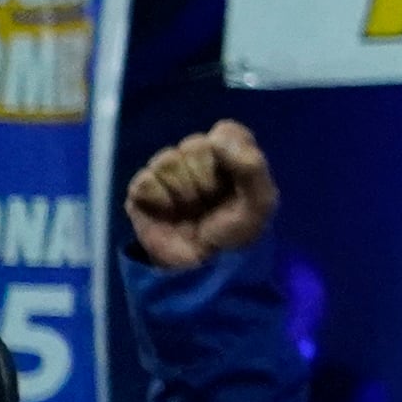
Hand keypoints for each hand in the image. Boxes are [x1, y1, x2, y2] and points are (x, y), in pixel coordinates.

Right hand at [121, 120, 278, 269]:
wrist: (205, 269)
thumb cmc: (237, 234)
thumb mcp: (259, 203)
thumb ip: (250, 166)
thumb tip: (216, 138)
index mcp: (229, 153)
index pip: (225, 131)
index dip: (229, 157)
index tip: (234, 182)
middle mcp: (196, 156)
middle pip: (194, 145)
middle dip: (206, 181)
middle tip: (210, 204)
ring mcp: (167, 171)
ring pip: (167, 160)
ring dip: (184, 193)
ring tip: (191, 211)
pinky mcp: (141, 190)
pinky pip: (145, 180)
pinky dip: (160, 201)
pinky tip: (169, 215)